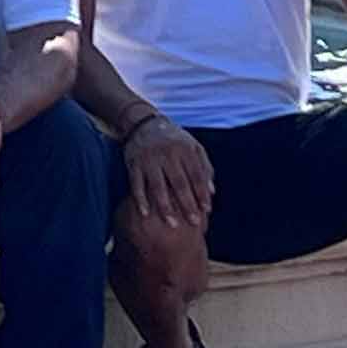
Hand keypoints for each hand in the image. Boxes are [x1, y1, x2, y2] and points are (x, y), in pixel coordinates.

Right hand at [118, 115, 216, 232]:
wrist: (144, 124)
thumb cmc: (175, 140)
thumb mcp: (193, 147)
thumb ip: (205, 167)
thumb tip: (212, 192)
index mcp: (185, 149)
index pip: (196, 175)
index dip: (202, 193)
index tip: (207, 210)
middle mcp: (167, 154)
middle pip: (179, 183)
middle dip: (187, 204)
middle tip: (194, 223)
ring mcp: (149, 159)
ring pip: (158, 186)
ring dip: (165, 207)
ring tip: (172, 223)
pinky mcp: (134, 163)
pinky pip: (136, 184)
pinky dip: (140, 199)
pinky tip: (145, 213)